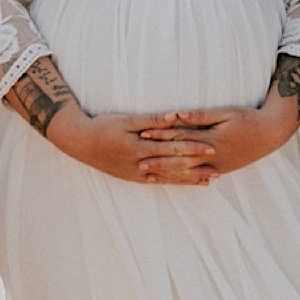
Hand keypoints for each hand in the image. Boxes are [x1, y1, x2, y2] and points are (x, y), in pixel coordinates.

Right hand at [49, 109, 217, 184]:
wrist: (80, 143)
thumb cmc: (103, 126)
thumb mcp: (126, 119)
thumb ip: (153, 120)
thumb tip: (176, 116)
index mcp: (141, 148)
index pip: (173, 148)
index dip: (193, 148)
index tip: (211, 147)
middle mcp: (141, 164)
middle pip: (175, 165)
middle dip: (197, 167)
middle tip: (218, 168)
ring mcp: (137, 174)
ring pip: (169, 177)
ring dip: (189, 179)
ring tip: (208, 180)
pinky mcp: (133, 177)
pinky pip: (157, 181)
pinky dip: (173, 182)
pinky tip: (185, 184)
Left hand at [139, 97, 299, 178]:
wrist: (270, 135)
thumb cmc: (247, 119)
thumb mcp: (225, 112)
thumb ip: (199, 116)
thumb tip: (177, 114)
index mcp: (210, 140)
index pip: (179, 138)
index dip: (160, 136)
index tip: (142, 135)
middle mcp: (211, 157)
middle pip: (179, 159)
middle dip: (157, 160)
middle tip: (137, 161)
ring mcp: (216, 167)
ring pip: (186, 172)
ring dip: (166, 174)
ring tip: (148, 176)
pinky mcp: (220, 171)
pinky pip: (197, 178)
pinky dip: (182, 180)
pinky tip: (171, 182)